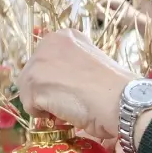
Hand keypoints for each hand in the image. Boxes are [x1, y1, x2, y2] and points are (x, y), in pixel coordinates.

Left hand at [15, 29, 133, 147]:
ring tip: (68, 110)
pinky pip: (29, 106)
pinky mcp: (35, 81)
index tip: (71, 91)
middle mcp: (50, 42)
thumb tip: (57, 87)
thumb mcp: (91, 66)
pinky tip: (64, 114)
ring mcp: (40, 60)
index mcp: (66, 36)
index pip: (46, 61)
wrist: (122, 100)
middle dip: (46, 92)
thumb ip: (72, 68)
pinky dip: (44, 116)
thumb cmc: (116, 89)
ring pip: (28, 90)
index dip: (55, 80)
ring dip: (45, 105)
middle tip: (68, 104)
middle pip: (33, 74)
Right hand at [98, 0, 144, 31]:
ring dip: (106, 16)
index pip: (104, 0)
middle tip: (99, 18)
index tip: (94, 13)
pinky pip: (113, 14)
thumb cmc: (129, 18)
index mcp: (117, 0)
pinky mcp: (121, 13)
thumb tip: (95, 11)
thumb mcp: (116, 16)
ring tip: (105, 21)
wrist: (141, 23)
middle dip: (102, 11)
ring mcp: (120, 7)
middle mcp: (118, 2)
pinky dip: (111, 18)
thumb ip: (105, 13)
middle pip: (106, 5)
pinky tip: (111, 23)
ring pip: (109, 10)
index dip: (98, 6)